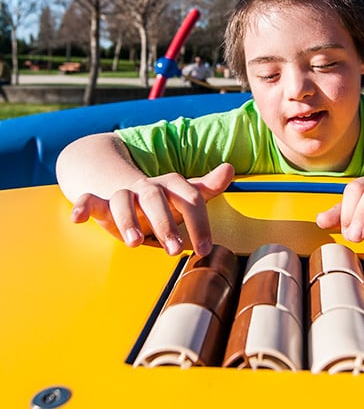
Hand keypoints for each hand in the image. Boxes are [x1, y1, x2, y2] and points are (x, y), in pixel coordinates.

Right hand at [69, 163, 234, 255]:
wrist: (123, 181)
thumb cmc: (162, 198)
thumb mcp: (184, 194)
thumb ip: (206, 187)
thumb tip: (230, 169)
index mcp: (171, 186)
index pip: (189, 198)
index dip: (199, 222)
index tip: (204, 248)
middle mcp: (147, 187)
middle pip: (155, 198)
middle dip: (165, 223)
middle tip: (173, 249)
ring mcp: (123, 193)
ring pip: (123, 199)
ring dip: (128, 220)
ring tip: (135, 242)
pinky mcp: (100, 202)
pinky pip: (89, 200)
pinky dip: (82, 206)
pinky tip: (78, 218)